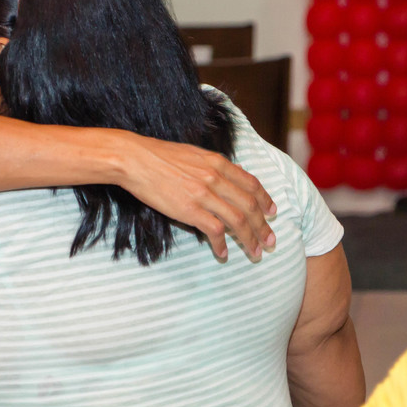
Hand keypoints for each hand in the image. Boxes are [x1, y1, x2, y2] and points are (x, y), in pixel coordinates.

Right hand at [126, 138, 276, 262]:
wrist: (134, 159)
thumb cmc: (157, 155)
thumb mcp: (192, 154)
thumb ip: (212, 165)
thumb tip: (229, 173)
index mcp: (217, 162)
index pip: (251, 183)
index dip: (265, 200)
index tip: (272, 213)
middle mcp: (215, 178)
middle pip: (249, 206)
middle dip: (263, 226)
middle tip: (270, 242)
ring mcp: (204, 194)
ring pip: (238, 221)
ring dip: (250, 240)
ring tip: (255, 253)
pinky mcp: (190, 209)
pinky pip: (215, 230)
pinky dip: (222, 244)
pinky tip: (222, 253)